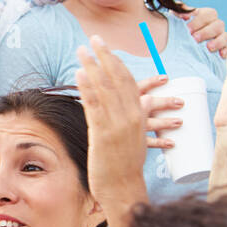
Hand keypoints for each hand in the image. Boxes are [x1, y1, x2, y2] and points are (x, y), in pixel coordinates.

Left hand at [74, 37, 166, 226]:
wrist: (124, 188)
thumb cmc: (127, 165)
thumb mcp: (140, 137)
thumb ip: (141, 116)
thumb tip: (146, 101)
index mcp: (138, 115)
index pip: (129, 80)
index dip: (117, 61)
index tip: (106, 47)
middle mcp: (130, 116)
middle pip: (116, 78)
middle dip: (104, 56)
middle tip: (93, 38)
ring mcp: (116, 124)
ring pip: (104, 88)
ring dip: (92, 66)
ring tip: (81, 50)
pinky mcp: (102, 134)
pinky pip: (94, 106)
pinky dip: (87, 88)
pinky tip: (79, 74)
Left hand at [178, 6, 226, 54]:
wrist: (180, 47)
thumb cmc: (179, 30)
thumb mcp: (177, 20)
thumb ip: (179, 12)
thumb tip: (179, 11)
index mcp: (206, 17)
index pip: (210, 14)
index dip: (200, 20)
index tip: (187, 27)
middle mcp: (216, 26)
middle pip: (219, 25)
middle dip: (206, 32)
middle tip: (194, 38)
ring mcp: (220, 38)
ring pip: (225, 37)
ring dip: (217, 42)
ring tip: (208, 47)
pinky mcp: (222, 50)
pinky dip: (226, 51)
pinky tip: (220, 54)